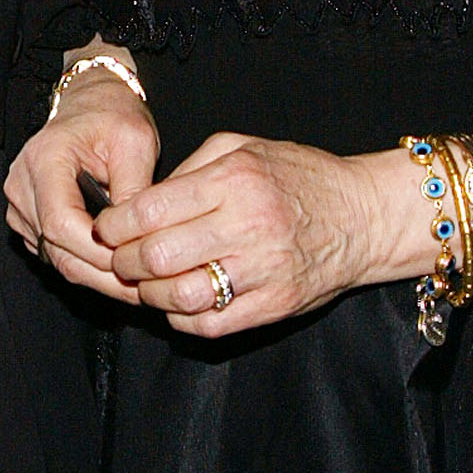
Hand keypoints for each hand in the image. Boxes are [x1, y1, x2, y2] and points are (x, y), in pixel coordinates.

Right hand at [6, 53, 160, 302]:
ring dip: (96, 275)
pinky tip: (117, 267)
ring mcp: (20, 205)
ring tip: (137, 282)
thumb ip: (134, 190)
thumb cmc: (112, 117)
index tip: (134, 264)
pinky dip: (85, 265)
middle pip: (56, 250)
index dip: (98, 253)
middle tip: (144, 289)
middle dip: (102, 274)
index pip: (61, 224)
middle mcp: (22, 185)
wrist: (90, 103)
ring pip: (55, 259)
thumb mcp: (135, 142)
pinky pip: (54, 254)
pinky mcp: (28, 219)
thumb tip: (138, 239)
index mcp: (44, 160)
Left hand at [94, 131, 392, 336]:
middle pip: (156, 256)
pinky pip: (209, 323)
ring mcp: (263, 270)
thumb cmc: (300, 177)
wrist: (364, 216)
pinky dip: (181, 317)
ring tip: (149, 283)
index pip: (150, 210)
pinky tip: (180, 302)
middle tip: (121, 259)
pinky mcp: (275, 305)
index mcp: (234, 181)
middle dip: (123, 262)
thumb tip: (139, 202)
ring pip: (178, 296)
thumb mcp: (244, 148)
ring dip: (150, 294)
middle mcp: (247, 225)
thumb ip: (190, 170)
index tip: (108, 228)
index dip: (115, 225)